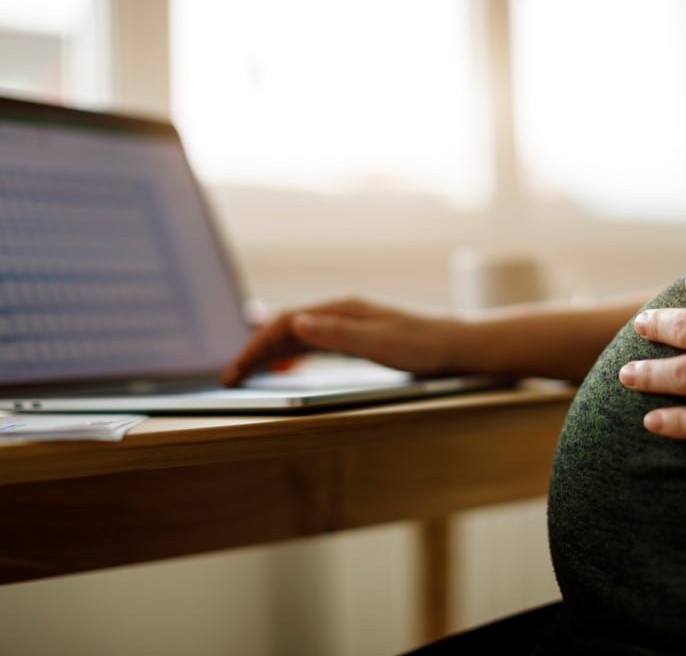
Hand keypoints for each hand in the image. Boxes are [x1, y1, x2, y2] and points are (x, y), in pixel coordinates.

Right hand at [221, 297, 462, 385]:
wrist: (454, 344)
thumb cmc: (422, 345)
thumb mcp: (380, 344)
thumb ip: (338, 335)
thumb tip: (297, 323)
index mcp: (340, 309)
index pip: (284, 323)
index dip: (257, 346)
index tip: (237, 370)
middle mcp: (339, 312)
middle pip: (284, 328)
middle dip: (254, 351)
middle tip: (231, 377)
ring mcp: (345, 323)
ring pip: (295, 335)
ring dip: (268, 352)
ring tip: (245, 373)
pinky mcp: (353, 337)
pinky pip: (310, 343)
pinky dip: (289, 354)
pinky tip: (281, 364)